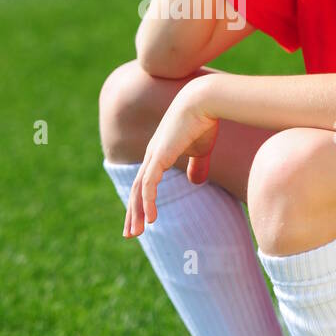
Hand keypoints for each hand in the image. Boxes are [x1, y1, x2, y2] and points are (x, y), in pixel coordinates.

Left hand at [122, 82, 218, 236]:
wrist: (205, 101)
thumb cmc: (204, 122)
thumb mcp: (201, 150)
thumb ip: (197, 165)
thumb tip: (196, 182)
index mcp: (159, 153)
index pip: (145, 183)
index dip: (142, 202)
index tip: (143, 221)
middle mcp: (152, 155)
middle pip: (137, 189)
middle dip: (133, 213)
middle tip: (131, 234)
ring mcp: (154, 155)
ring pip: (139, 190)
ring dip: (136, 213)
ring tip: (135, 233)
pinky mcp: (159, 155)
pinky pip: (149, 185)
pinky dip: (148, 202)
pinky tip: (151, 219)